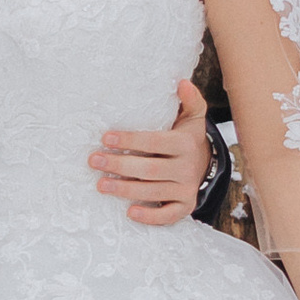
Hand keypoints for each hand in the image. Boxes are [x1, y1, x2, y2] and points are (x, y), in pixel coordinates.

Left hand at [91, 77, 215, 227]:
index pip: (155, 141)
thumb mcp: (193, 116)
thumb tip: (182, 82)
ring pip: (154, 192)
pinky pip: (169, 215)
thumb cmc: (187, 136)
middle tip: (94, 160)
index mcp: (186, 143)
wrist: (205, 163)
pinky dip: (150, 217)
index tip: (105, 138)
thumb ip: (190, 100)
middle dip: (120, 166)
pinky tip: (130, 212)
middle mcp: (188, 167)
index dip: (130, 140)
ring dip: (126, 190)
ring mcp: (187, 189)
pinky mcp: (185, 206)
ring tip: (101, 184)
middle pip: (150, 169)